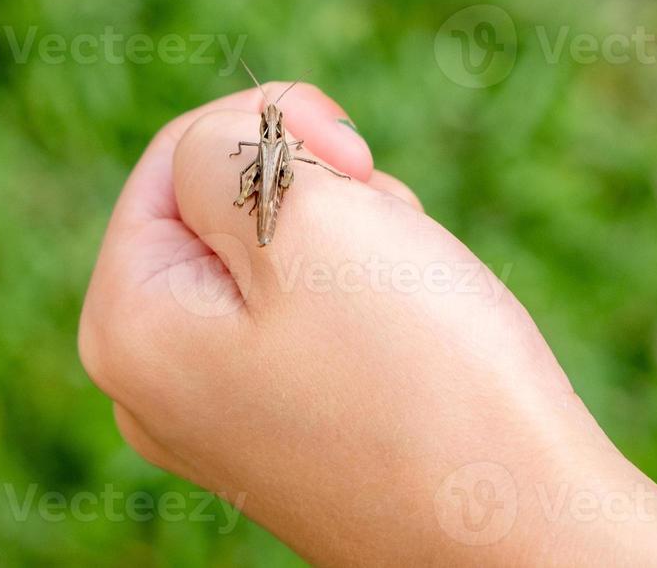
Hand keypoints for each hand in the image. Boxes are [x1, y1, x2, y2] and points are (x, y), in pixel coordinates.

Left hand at [79, 83, 656, 565]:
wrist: (527, 532)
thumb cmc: (420, 370)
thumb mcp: (303, 216)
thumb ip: (221, 148)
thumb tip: (214, 150)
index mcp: (129, 323)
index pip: (178, 152)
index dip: (275, 129)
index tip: (356, 165)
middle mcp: (154, 379)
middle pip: (224, 205)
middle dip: (318, 194)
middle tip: (386, 239)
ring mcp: (221, 413)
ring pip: (281, 255)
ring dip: (355, 242)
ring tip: (411, 298)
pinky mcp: (290, 432)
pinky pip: (313, 319)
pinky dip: (372, 298)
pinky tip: (419, 339)